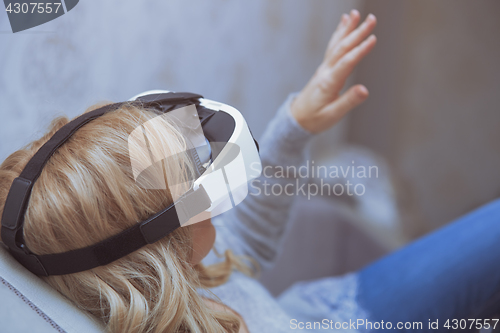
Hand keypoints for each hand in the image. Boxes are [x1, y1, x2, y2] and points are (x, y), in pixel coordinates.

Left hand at [291, 10, 376, 133]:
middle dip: (357, 33)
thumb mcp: (332, 115)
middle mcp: (325, 72)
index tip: (373, 39)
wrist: (297, 119)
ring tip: (356, 14)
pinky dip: (339, 34)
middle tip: (372, 19)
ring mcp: (324, 68)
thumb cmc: (315, 119)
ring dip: (347, 29)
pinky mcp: (325, 69)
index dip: (360, 51)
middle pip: (342, 48)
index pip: (346, 63)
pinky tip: (344, 23)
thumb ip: (348, 101)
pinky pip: (333, 47)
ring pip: (337, 45)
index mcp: (328, 83)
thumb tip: (364, 90)